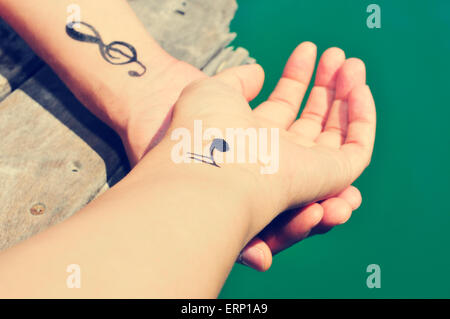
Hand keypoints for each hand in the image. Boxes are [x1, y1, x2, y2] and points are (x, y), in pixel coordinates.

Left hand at [158, 49, 375, 247]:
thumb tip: (259, 72)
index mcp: (254, 136)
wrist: (214, 168)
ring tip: (352, 63)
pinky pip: (357, 149)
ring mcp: (306, 167)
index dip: (297, 77)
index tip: (307, 50)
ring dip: (348, 96)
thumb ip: (238, 79)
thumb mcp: (214, 91)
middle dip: (327, 84)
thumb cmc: (205, 130)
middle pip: (312, 117)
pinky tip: (359, 87)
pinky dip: (362, 119)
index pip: (284, 105)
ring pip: (337, 131)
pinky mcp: (331, 177)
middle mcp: (281, 154)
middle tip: (337, 54)